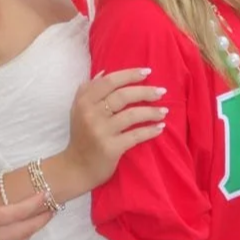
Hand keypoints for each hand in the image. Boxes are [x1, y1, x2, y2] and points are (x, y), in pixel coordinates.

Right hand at [64, 68, 166, 190]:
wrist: (76, 167)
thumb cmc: (81, 135)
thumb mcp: (78, 110)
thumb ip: (88, 90)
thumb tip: (104, 72)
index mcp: (84, 101)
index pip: (109, 81)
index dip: (130, 75)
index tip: (148, 72)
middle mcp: (91, 114)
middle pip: (123, 96)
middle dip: (145, 92)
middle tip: (161, 92)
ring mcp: (101, 131)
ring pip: (132, 115)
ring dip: (152, 112)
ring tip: (164, 111)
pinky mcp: (111, 148)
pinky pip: (136, 135)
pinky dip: (150, 131)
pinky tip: (160, 128)